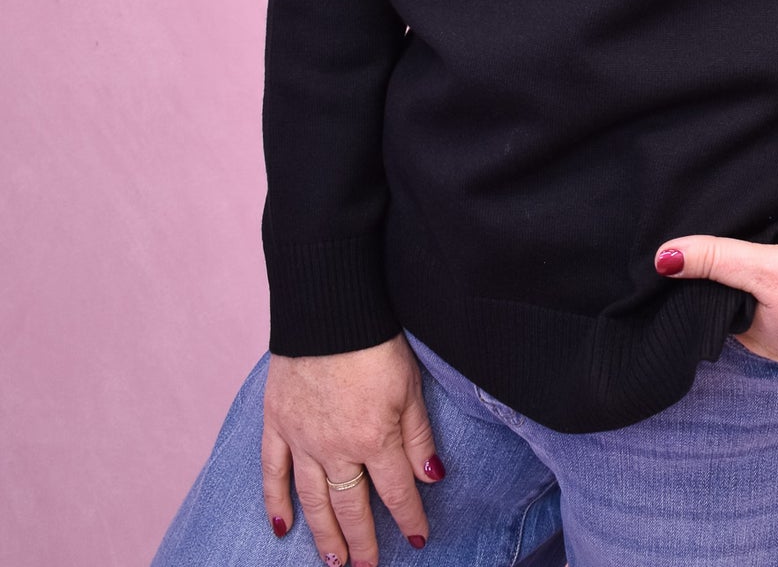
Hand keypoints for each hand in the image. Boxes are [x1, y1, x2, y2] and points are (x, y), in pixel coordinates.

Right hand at [261, 334, 444, 563]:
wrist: (328, 308)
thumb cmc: (376, 342)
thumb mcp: (410, 387)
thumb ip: (418, 437)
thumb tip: (432, 478)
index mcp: (374, 439)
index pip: (396, 492)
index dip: (409, 518)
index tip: (418, 539)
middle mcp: (336, 449)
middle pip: (352, 506)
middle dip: (363, 541)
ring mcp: (302, 439)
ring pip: (314, 500)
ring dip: (325, 534)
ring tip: (334, 561)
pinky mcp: (277, 424)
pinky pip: (274, 473)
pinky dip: (277, 503)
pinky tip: (283, 528)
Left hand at [654, 235, 777, 371]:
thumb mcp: (767, 268)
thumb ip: (718, 259)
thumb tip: (662, 258)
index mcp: (747, 335)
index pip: (708, 299)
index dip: (703, 270)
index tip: (702, 242)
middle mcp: (768, 341)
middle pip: (737, 297)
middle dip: (735, 270)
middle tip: (741, 236)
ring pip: (765, 297)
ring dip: (764, 274)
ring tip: (769, 245)